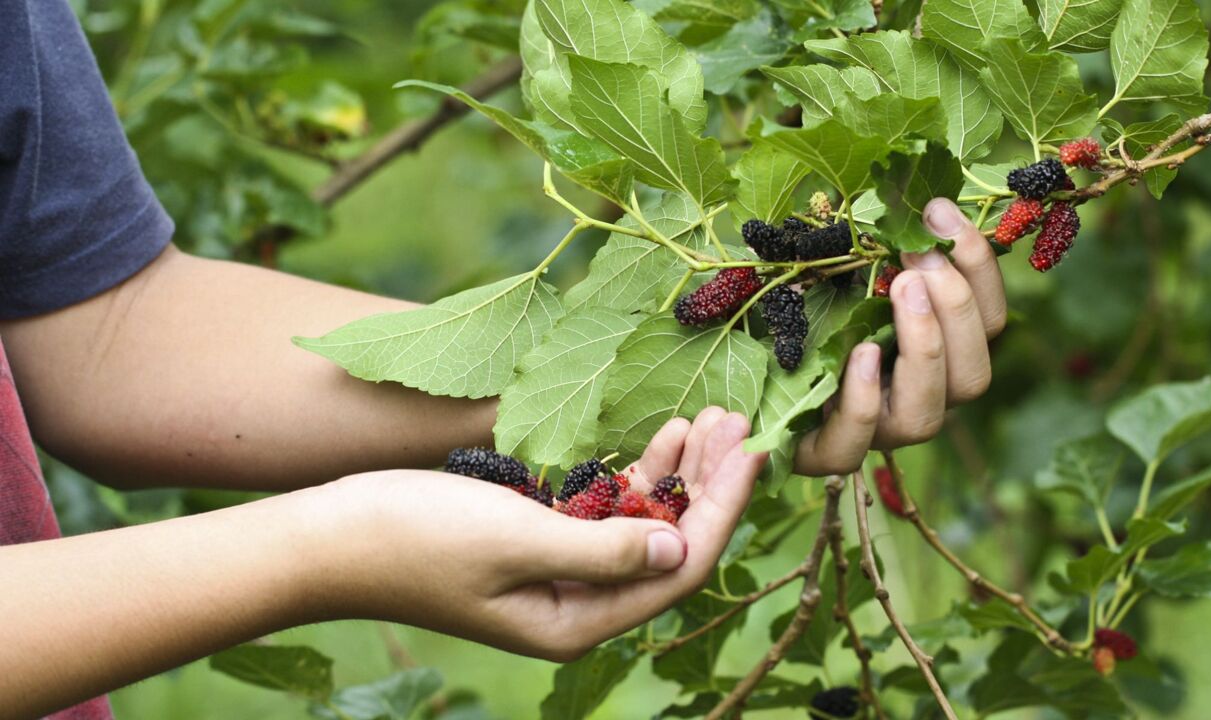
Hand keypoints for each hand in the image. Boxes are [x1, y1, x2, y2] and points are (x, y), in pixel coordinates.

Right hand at [309, 408, 764, 660]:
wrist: (330, 535)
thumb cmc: (415, 537)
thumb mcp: (516, 539)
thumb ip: (604, 547)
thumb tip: (682, 548)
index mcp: (578, 620)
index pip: (679, 566)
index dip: (723, 508)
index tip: (753, 449)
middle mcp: (577, 604)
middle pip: (670, 543)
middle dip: (708, 485)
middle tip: (737, 421)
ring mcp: (557, 573)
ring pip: (641, 522)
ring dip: (676, 473)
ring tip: (708, 418)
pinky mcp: (536, 540)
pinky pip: (604, 509)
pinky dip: (633, 475)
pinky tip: (659, 438)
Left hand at [793, 198, 1006, 474]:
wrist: (726, 368)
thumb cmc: (793, 306)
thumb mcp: (834, 266)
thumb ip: (874, 242)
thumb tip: (910, 190)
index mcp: (934, 353)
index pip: (986, 323)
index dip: (978, 268)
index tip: (941, 212)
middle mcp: (914, 398)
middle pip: (973, 375)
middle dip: (955, 309)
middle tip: (918, 258)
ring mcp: (872, 433)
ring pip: (927, 415)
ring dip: (924, 347)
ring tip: (901, 289)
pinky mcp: (819, 453)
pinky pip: (853, 443)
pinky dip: (862, 397)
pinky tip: (860, 351)